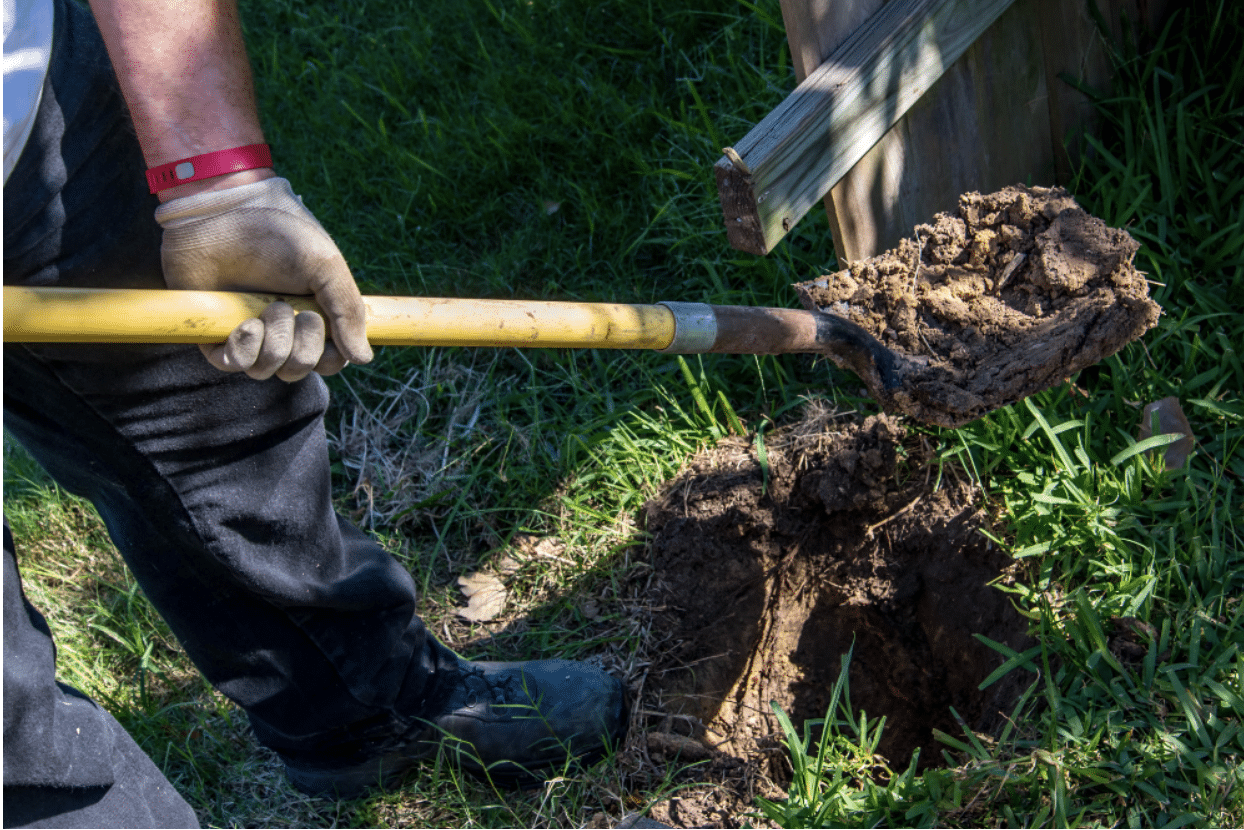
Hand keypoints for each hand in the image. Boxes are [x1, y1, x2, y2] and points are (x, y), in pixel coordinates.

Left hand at [155, 176, 373, 380]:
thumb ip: (348, 311)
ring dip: (273, 343)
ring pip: (269, 370)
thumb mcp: (325, 266)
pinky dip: (243, 349)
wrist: (223, 216)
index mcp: (313, 315)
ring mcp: (249, 334)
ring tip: (266, 309)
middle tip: (294, 310)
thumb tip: (364, 358)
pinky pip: (235, 365)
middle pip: (301, 368)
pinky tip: (244, 324)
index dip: (331, 357)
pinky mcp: (217, 335)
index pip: (330, 360)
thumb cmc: (277, 234)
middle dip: (302, 346)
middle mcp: (282, 330)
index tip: (324, 328)